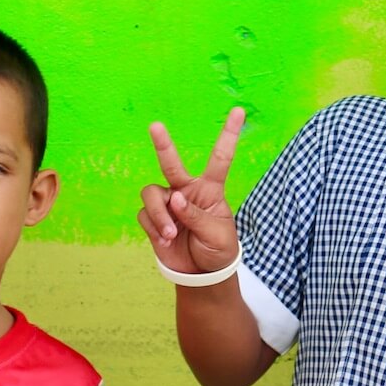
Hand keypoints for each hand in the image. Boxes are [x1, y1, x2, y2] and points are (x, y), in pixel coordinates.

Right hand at [138, 108, 244, 273]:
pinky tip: (166, 241)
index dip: (228, 134)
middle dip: (163, 145)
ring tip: (171, 234)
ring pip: (152, 194)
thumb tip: (175, 199)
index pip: (220, 158)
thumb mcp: (216, 234)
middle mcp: (187, 190)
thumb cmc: (217, 250)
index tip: (239, 111)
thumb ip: (196, 215)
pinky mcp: (154, 218)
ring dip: (160, 214)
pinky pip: (146, 215)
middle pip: (171, 163)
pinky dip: (155, 229)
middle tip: (155, 126)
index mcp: (211, 189)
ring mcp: (168, 203)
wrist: (201, 274)